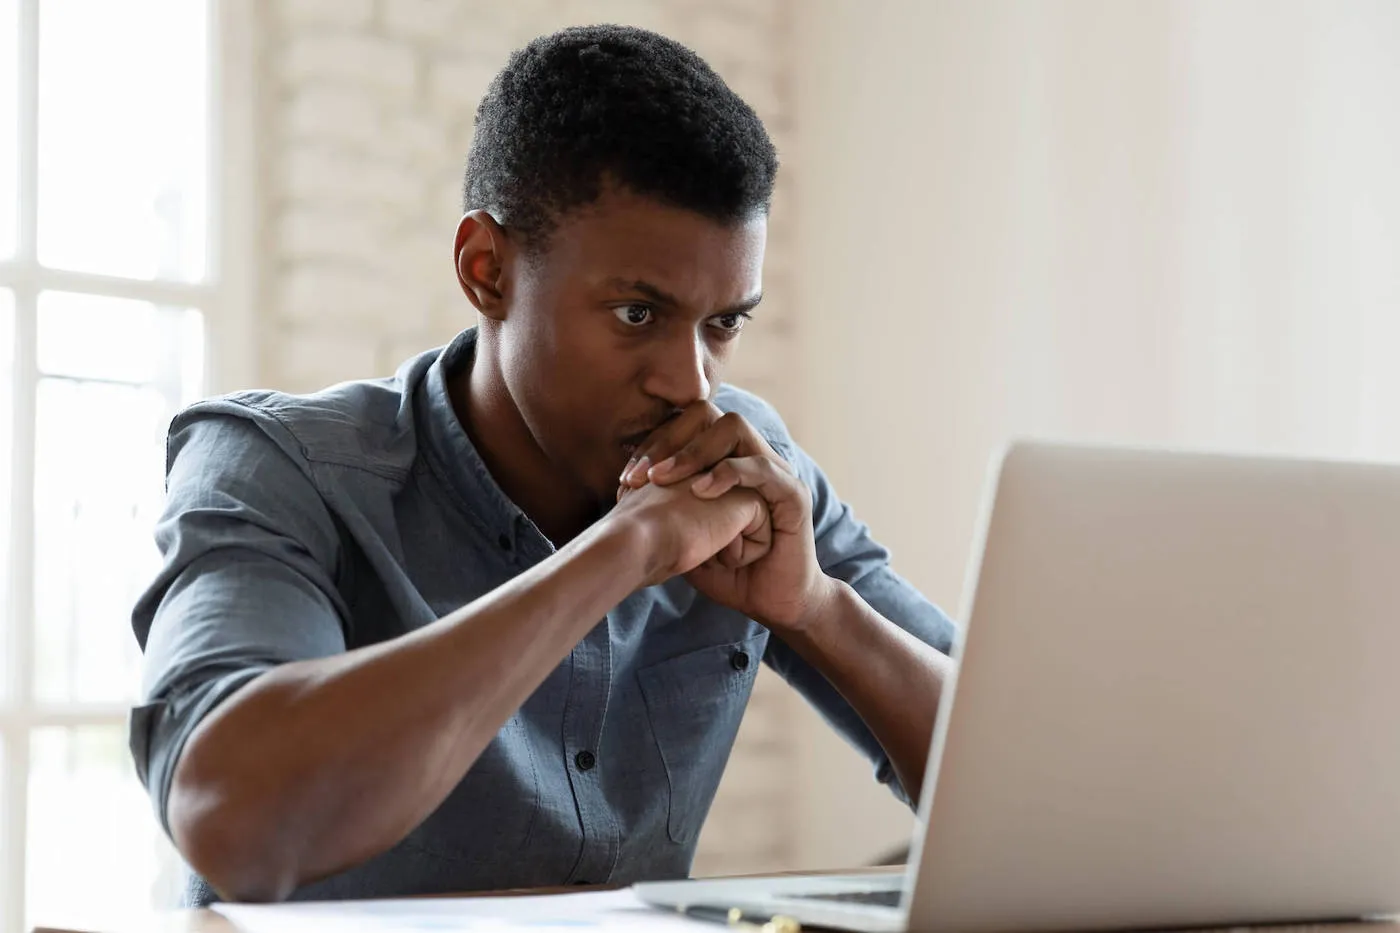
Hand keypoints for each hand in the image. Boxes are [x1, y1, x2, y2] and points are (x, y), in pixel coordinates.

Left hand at [617, 402, 836, 631]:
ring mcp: (774, 471)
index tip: (627, 478)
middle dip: (670, 440)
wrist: (773, 604)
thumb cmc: (729, 573)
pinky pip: (761, 467)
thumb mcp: (686, 538)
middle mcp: (750, 457)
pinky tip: (701, 492)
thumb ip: (665, 510)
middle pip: (708, 414)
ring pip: (734, 429)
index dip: (654, 443)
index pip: (687, 425)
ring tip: (666, 479)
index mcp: (727, 460)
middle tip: (644, 475)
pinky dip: (728, 473)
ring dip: (695, 451)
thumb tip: (624, 492)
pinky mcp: (794, 493)